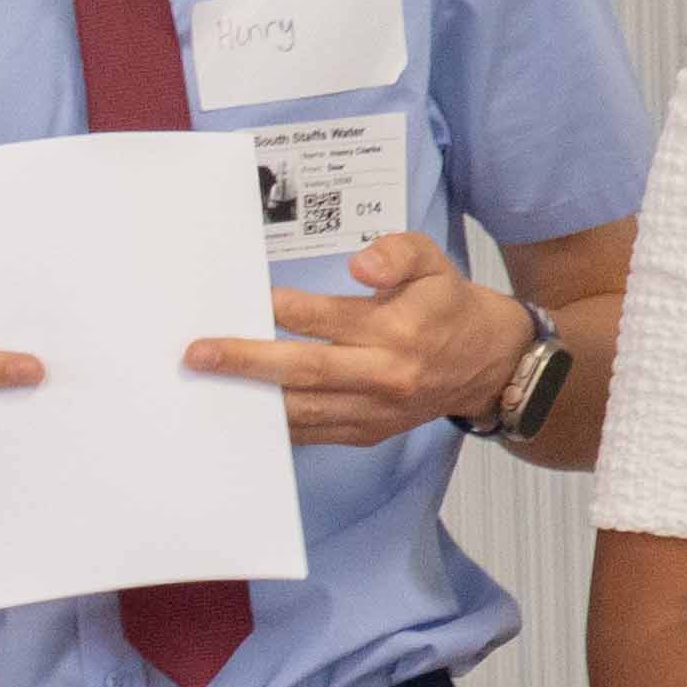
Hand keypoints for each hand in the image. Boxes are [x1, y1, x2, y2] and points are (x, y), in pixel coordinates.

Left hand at [187, 233, 529, 448]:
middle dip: (247, 363)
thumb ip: (397, 253)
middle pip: (305, 372)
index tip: (243, 300)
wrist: (488, 365)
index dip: (283, 310)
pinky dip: (275, 425)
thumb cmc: (448, 306)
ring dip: (252, 399)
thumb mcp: (434, 262)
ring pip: (304, 409)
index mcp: (398, 330)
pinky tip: (241, 411)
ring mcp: (374, 411)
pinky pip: (313, 433)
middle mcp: (383, 375)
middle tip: (198, 355)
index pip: (326, 319)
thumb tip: (359, 264)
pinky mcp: (367, 433)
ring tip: (207, 385)